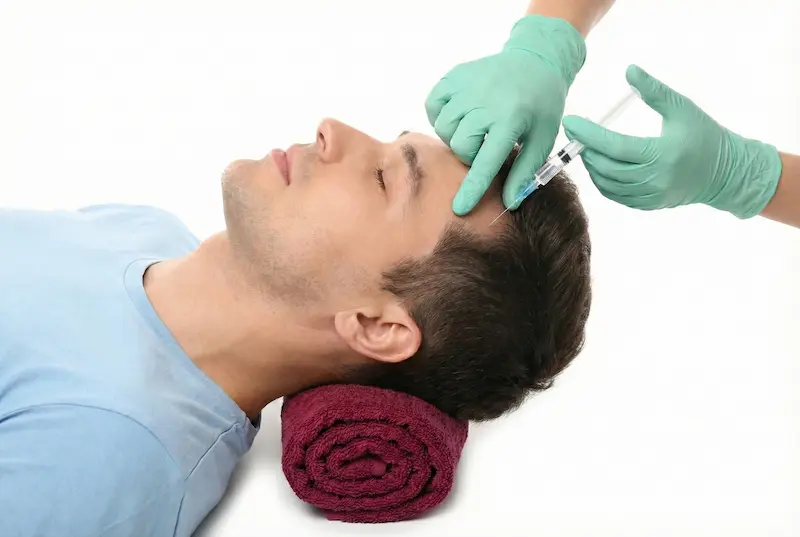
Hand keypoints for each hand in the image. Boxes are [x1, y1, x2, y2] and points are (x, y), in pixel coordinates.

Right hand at [425, 15, 585, 214]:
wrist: (536, 61)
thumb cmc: (541, 105)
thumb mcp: (542, 139)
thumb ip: (525, 172)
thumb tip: (510, 203)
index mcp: (510, 120)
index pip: (485, 163)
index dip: (472, 189)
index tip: (459, 209)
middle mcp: (485, 102)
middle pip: (459, 146)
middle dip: (469, 154)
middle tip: (485, 146)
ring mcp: (467, 86)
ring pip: (443, 128)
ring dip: (455, 136)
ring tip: (474, 130)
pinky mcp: (454, 76)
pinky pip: (433, 105)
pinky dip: (440, 115)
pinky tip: (458, 115)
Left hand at [562, 65, 781, 218]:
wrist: (726, 172)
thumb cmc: (705, 135)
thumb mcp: (682, 108)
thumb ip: (654, 90)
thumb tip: (629, 70)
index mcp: (662, 154)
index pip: (614, 146)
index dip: (589, 134)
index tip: (570, 122)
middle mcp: (654, 179)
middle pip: (606, 167)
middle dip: (585, 149)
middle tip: (574, 133)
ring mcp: (651, 196)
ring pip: (607, 184)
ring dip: (591, 166)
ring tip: (585, 147)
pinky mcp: (648, 205)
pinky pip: (616, 195)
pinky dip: (602, 181)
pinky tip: (598, 165)